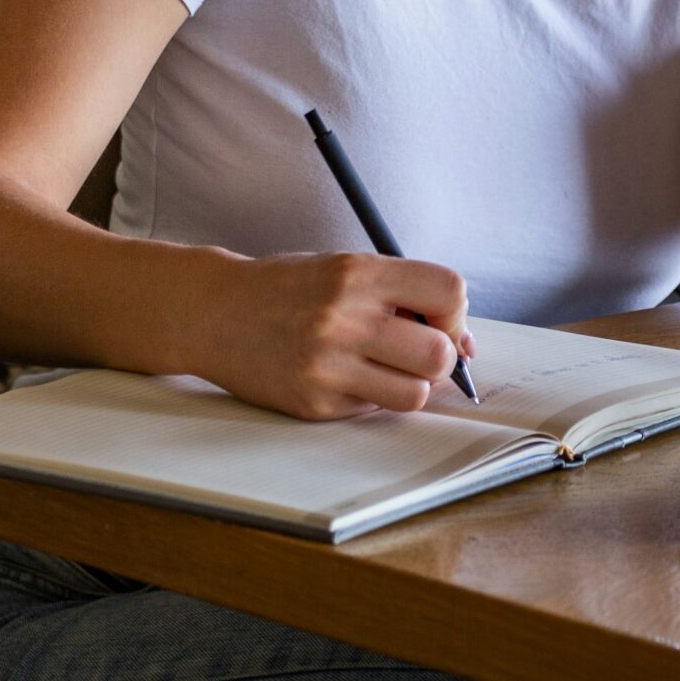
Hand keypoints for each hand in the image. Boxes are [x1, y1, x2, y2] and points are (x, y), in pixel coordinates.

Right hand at [198, 251, 474, 421]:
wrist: (214, 312)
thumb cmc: (289, 289)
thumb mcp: (345, 270)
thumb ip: (404, 296)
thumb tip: (466, 345)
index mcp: (358, 273)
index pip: (448, 291)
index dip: (455, 312)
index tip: (441, 320)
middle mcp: (344, 317)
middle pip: (439, 353)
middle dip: (441, 356)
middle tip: (418, 351)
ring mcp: (327, 365)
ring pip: (415, 394)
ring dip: (411, 384)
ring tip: (385, 368)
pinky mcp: (313, 403)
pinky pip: (372, 410)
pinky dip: (370, 397)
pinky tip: (344, 376)